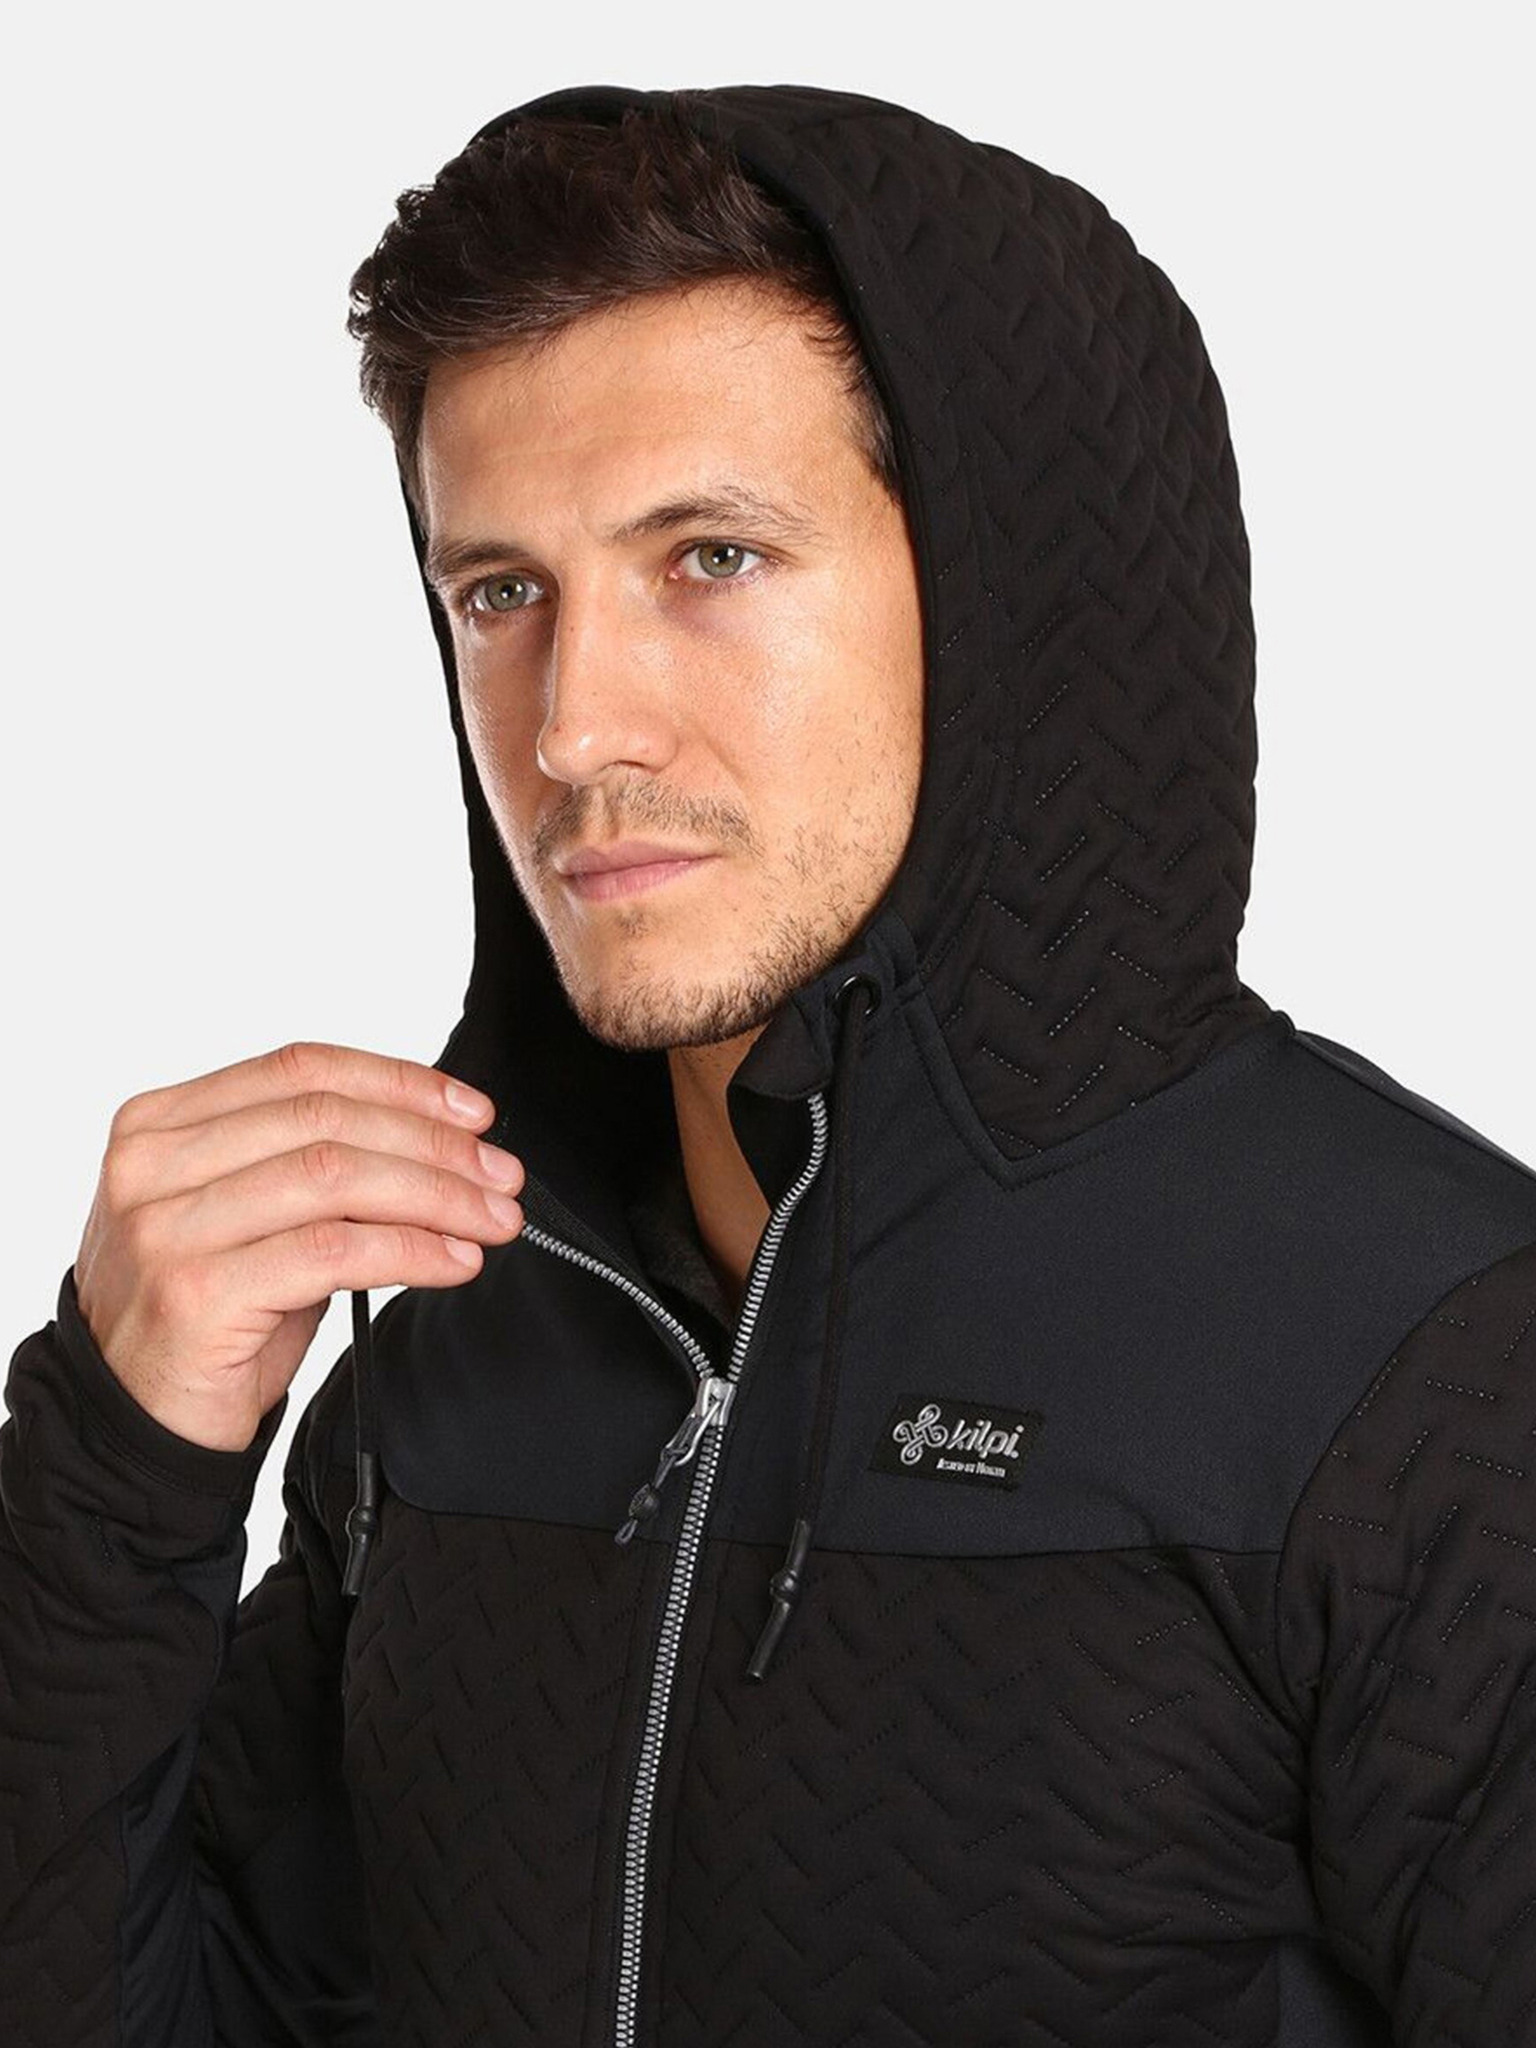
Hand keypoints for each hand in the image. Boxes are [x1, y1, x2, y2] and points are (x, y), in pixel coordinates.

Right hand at [72, 1042, 523, 1452]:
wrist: (130, 1426)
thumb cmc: (204, 1317)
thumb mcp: (252, 1220)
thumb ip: (316, 1166)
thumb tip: (443, 1141)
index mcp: (160, 1124)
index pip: (301, 1071)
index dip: (400, 1083)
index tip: (472, 1113)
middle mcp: (152, 1165)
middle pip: (326, 1121)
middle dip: (434, 1145)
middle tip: (500, 1174)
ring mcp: (168, 1228)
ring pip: (336, 1177)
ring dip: (436, 1196)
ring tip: (492, 1219)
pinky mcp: (196, 1292)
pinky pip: (333, 1251)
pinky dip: (411, 1250)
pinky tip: (454, 1261)